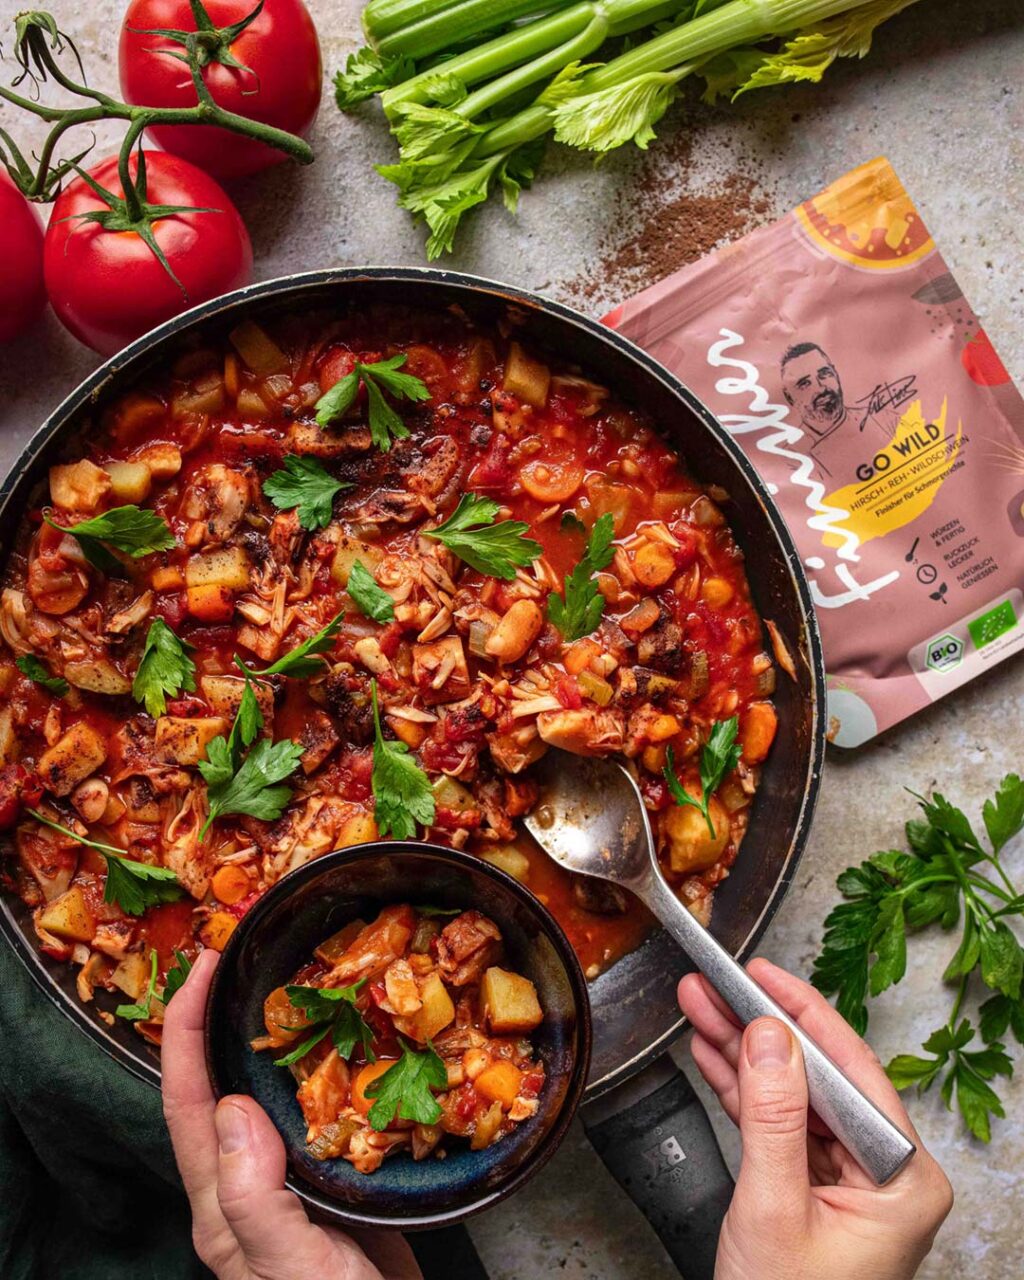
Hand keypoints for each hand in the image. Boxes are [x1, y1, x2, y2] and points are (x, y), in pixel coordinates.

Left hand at [162, 948, 421, 1279]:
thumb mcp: (291, 1268)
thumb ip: (256, 1201)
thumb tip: (233, 1110)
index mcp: (222, 1202)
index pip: (187, 1100)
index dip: (184, 1028)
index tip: (203, 965)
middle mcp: (245, 1185)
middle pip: (216, 1085)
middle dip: (219, 1015)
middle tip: (246, 953)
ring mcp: (288, 1182)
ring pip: (268, 1092)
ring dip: (272, 1033)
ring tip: (295, 980)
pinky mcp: (330, 1180)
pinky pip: (317, 1110)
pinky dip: (326, 1066)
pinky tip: (352, 1041)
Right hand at [678, 958, 952, 1279]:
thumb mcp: (775, 1208)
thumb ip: (773, 1115)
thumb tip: (769, 1034)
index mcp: (903, 1178)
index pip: (851, 1071)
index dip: (798, 1014)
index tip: (758, 975)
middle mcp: (884, 1173)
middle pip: (817, 1075)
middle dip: (757, 1027)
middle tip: (714, 984)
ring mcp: (849, 1181)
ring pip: (791, 1093)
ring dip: (740, 1051)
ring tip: (698, 1005)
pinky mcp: (813, 1188)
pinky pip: (776, 1123)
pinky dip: (740, 1090)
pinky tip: (711, 1054)